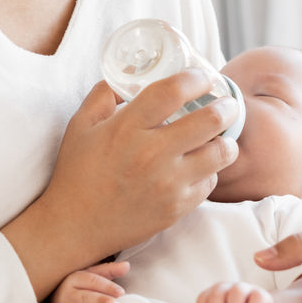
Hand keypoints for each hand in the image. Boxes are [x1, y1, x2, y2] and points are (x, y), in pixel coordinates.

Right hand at [4, 71, 238, 299]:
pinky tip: (200, 165)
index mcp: (127, 128)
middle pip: (210, 120)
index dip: (196, 79)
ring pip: (221, 153)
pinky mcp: (177, 207)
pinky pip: (210, 182)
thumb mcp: (80, 126)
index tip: (203, 77)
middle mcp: (152, 154)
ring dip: (225, 140)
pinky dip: (210, 170)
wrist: (75, 226)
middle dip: (226, 106)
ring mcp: (168, 183)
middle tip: (226, 103)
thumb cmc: (76, 173)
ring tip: (220, 135)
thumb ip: (103, 95)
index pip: (173, 91)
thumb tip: (127, 76)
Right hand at [48, 261, 130, 302]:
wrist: (57, 299)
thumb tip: (126, 266)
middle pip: (85, 296)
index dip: (107, 286)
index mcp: (74, 277)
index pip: (91, 280)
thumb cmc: (80, 286)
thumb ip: (109, 270)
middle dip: (100, 299)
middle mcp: (66, 292)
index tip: (121, 292)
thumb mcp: (92, 275)